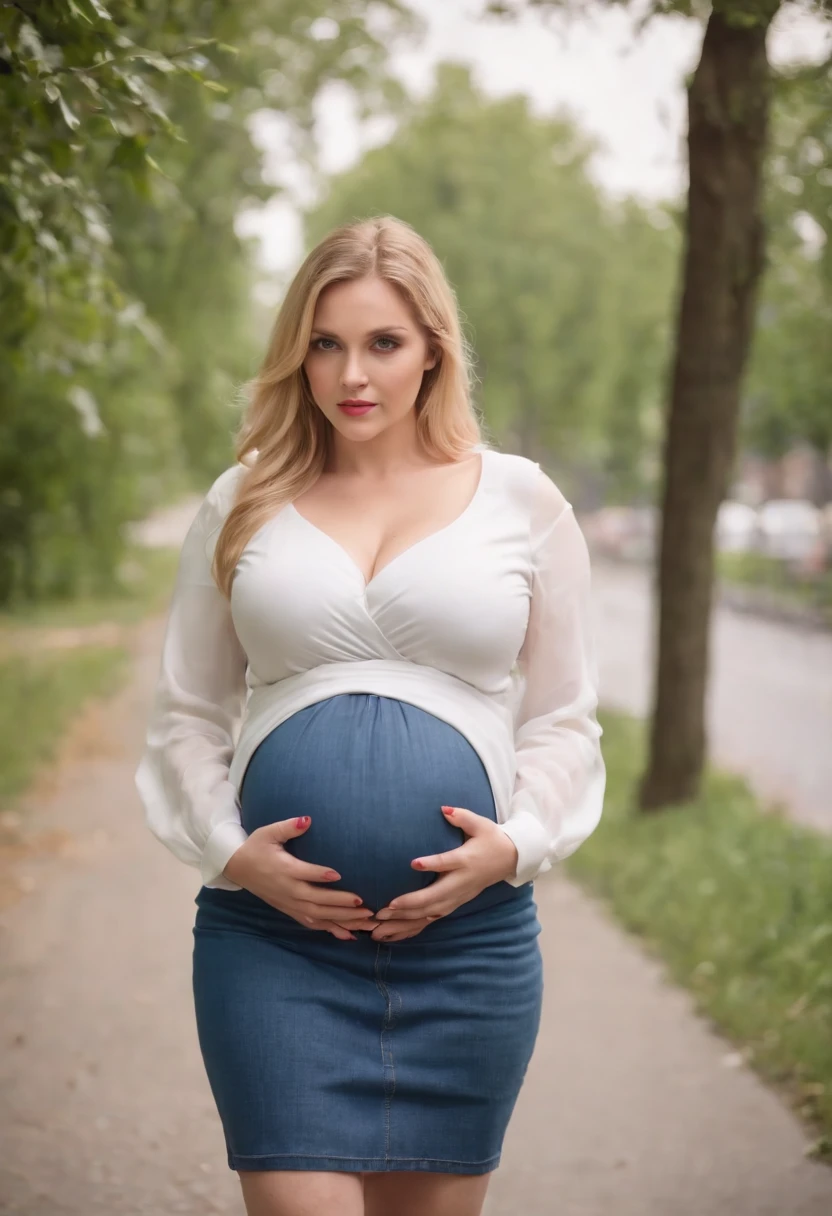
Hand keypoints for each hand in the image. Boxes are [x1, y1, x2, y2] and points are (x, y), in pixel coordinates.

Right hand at [222, 816, 376, 940]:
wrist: (238, 868)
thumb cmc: (257, 847)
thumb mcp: (269, 833)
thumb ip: (289, 827)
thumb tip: (307, 819)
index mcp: (284, 869)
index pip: (304, 873)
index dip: (320, 874)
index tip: (339, 874)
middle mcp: (288, 890)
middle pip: (316, 900)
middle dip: (340, 903)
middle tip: (363, 904)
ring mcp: (290, 903)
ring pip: (318, 915)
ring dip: (341, 920)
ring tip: (364, 921)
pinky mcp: (290, 910)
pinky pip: (312, 923)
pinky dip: (331, 930)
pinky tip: (349, 935)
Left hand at [370, 805, 518, 942]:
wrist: (510, 859)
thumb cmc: (491, 838)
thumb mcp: (480, 824)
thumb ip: (462, 816)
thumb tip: (444, 809)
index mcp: (466, 860)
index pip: (447, 862)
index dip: (432, 864)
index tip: (413, 863)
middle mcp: (462, 881)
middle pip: (435, 896)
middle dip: (410, 903)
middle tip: (386, 907)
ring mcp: (459, 895)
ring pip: (432, 911)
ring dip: (408, 918)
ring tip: (384, 921)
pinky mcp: (457, 902)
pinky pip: (435, 917)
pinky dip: (416, 925)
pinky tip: (397, 930)